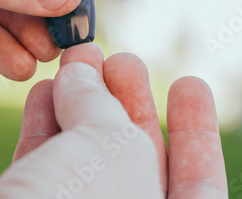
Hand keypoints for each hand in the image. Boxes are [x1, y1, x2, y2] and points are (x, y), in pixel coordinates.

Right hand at [0, 43, 227, 197]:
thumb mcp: (108, 151)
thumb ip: (101, 108)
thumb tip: (79, 73)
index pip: (198, 182)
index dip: (196, 128)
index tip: (188, 82)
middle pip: (137, 161)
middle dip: (128, 102)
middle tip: (117, 59)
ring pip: (84, 160)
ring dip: (78, 105)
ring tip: (75, 62)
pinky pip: (43, 168)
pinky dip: (43, 127)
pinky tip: (42, 93)